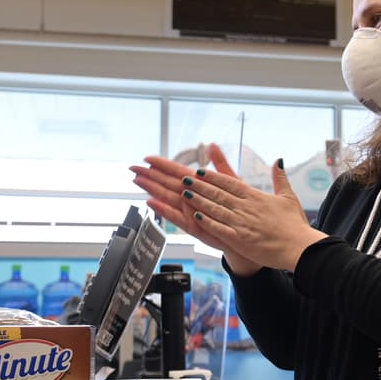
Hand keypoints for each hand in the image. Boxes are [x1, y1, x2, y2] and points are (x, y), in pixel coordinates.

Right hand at [130, 144, 261, 275]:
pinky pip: (177, 218)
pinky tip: (153, 203)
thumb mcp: (233, 183)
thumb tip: (212, 145)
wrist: (247, 235)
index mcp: (200, 186)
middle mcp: (192, 199)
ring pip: (168, 199)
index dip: (162, 164)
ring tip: (138, 181)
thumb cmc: (239, 210)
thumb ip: (220, 165)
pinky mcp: (195, 227)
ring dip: (152, 190)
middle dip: (150, 176)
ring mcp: (191, 213)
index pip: (177, 172)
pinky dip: (164, 211)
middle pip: (167, 185)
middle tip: (133, 168)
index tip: (147, 158)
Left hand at [181, 159, 325, 270]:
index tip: (200, 171)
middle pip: (218, 193)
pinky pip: (220, 228)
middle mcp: (246, 208)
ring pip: (215, 209)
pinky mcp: (240, 239)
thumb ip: (280, 178)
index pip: (230, 183)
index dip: (213, 176)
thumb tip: (278, 160)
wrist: (300, 247)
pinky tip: (195, 216)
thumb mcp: (288, 197)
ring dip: (199, 200)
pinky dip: (207, 221)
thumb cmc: (295, 225)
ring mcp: (242, 223)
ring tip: (184, 193)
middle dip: (199, 185)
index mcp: (256, 197)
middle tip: (184, 178)